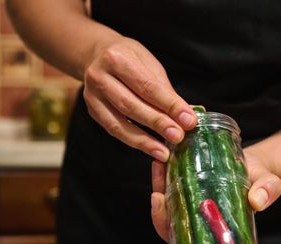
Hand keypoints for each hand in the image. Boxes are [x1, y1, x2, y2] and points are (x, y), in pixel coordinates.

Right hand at [83, 36, 196, 161]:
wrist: (97, 55)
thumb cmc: (129, 58)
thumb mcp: (149, 64)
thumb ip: (166, 90)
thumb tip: (187, 115)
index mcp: (117, 58)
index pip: (147, 86)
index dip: (169, 105)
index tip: (188, 120)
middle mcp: (99, 76)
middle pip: (132, 105)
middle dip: (158, 123)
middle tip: (177, 136)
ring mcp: (92, 95)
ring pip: (120, 123)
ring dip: (144, 140)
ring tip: (164, 152)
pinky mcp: (92, 110)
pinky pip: (113, 130)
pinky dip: (133, 141)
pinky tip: (150, 148)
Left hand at [150, 149, 280, 243]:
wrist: (256, 164)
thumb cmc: (260, 182)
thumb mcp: (268, 184)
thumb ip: (266, 192)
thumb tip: (257, 201)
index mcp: (217, 236)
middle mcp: (199, 225)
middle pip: (171, 230)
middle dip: (160, 216)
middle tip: (158, 197)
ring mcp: (190, 208)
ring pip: (166, 208)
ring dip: (158, 189)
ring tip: (159, 168)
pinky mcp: (186, 189)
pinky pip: (169, 187)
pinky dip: (163, 177)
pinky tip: (162, 162)